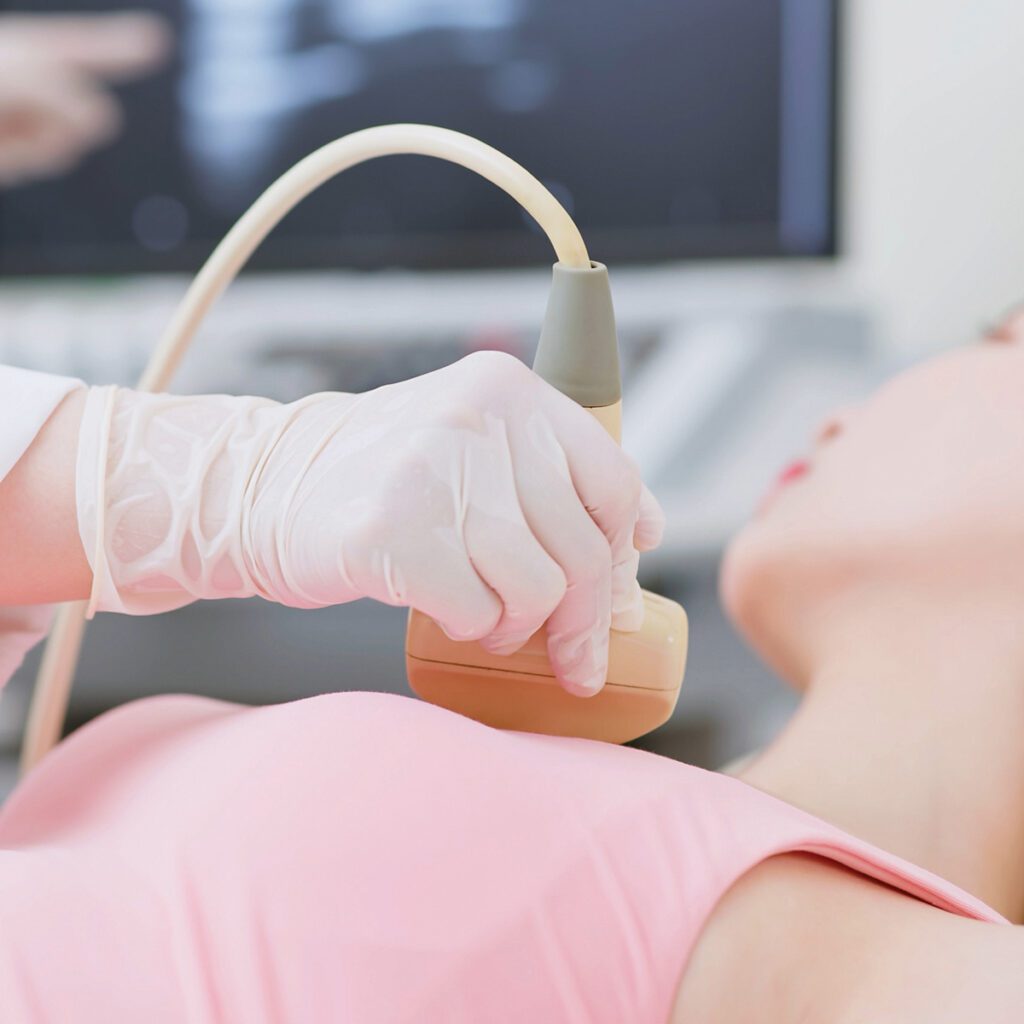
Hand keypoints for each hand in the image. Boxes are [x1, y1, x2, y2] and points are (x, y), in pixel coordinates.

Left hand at [0, 13, 168, 186]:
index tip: (157, 40)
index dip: (120, 45)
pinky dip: (34, 151)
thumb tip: (100, 116)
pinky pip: (53, 152)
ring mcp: (22, 114)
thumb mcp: (13, 71)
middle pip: (84, 94)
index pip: (80, 45)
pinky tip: (5, 145)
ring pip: (73, 130)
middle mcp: (25, 77)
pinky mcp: (15, 150)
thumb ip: (61, 86)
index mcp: (20, 48)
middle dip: (69, 105)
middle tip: (23, 106)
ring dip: (46, 132)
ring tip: (4, 127)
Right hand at [79, 353, 664, 695]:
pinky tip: (448, 611)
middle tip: (569, 655)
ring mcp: (432, 473)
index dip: (623, 554)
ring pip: (537, 587)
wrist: (264, 487)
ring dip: (521, 625)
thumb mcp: (475, 446)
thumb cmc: (386, 478)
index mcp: (508, 390)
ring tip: (492, 618)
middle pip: (582, 547)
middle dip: (584, 620)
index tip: (616, 598)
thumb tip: (646, 531)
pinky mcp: (391, 533)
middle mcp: (476, 419)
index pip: (612, 482)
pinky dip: (472, 627)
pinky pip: (478, 610)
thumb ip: (555, 475)